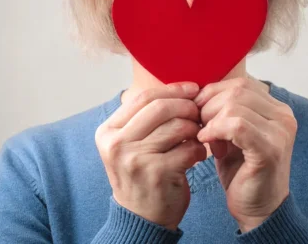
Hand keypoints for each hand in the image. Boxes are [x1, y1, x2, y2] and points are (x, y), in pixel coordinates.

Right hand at [95, 82, 206, 230]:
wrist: (141, 218)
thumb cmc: (141, 174)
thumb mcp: (130, 144)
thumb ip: (145, 117)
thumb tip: (181, 88)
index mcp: (107, 131)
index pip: (143, 97)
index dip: (172, 89)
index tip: (193, 89)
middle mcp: (116, 144)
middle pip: (161, 108)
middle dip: (187, 106)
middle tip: (199, 113)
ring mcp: (135, 159)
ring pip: (177, 127)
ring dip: (195, 129)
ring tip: (198, 137)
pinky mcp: (156, 173)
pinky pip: (188, 149)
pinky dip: (199, 150)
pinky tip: (197, 156)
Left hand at [194, 77, 296, 232]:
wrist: (258, 211)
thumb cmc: (242, 171)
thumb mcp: (233, 133)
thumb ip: (225, 110)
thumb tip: (200, 90)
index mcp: (277, 109)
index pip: (241, 83)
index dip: (213, 92)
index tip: (198, 110)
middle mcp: (284, 117)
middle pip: (237, 90)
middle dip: (209, 105)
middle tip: (200, 125)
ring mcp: (280, 132)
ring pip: (235, 105)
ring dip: (211, 119)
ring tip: (207, 138)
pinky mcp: (270, 150)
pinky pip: (236, 125)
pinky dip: (215, 130)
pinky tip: (207, 142)